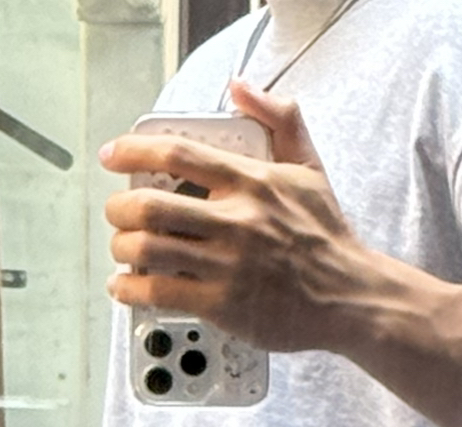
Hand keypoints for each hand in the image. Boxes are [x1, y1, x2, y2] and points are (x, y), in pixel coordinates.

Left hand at [100, 82, 369, 353]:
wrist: (348, 296)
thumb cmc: (326, 236)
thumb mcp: (308, 166)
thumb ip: (279, 118)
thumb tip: (240, 87)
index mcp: (250, 181)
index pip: (179, 153)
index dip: (135, 150)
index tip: (113, 154)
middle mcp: (235, 220)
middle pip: (152, 206)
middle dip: (119, 208)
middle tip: (117, 212)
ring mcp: (226, 264)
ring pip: (149, 249)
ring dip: (122, 248)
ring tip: (122, 248)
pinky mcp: (222, 305)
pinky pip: (159, 292)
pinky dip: (131, 289)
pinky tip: (124, 287)